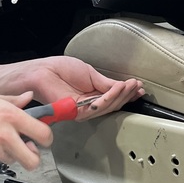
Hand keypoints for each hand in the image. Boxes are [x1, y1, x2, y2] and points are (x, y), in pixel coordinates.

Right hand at [0, 88, 52, 168]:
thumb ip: (13, 100)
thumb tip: (27, 97)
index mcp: (9, 116)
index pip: (43, 134)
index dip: (47, 138)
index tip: (44, 137)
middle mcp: (3, 135)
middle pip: (33, 160)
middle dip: (33, 157)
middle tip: (28, 149)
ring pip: (12, 161)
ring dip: (9, 154)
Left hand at [19, 56, 143, 121]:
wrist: (44, 72)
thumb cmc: (62, 70)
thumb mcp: (91, 73)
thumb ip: (106, 83)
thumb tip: (122, 87)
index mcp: (93, 94)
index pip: (113, 98)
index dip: (127, 93)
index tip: (138, 87)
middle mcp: (89, 105)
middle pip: (113, 104)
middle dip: (126, 94)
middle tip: (136, 85)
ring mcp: (84, 110)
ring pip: (108, 107)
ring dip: (121, 95)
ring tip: (129, 85)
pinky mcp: (78, 112)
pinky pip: (97, 107)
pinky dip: (109, 97)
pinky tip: (118, 88)